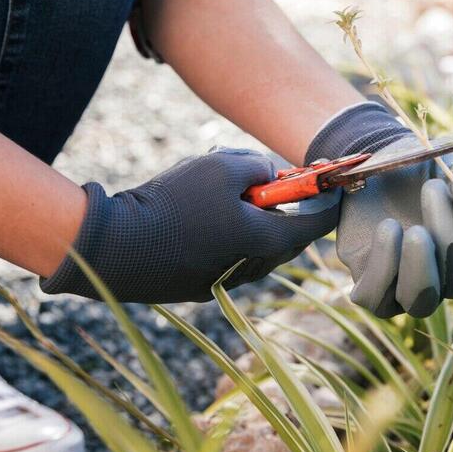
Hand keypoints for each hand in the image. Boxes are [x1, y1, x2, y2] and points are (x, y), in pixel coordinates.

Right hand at [41, 148, 339, 302]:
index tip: (336, 185)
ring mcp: (225, 281)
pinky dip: (227, 233)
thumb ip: (257, 165)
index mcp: (266, 241)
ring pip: (255, 245)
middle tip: (272, 182)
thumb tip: (268, 174)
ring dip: (251, 218)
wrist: (116, 248)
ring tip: (219, 189)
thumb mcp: (221, 165)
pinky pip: (227, 255)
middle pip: (285, 236)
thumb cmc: (173, 203)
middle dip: (283, 207)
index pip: (316, 225)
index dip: (329, 201)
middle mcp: (252, 268)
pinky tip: (196, 211)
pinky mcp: (199, 286)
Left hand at [306, 103, 452, 317]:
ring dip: (421, 266)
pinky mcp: (373, 289)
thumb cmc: (423, 172)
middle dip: (449, 235)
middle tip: (432, 188)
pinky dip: (384, 266)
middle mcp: (444, 278)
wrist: (375, 167)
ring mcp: (408, 288)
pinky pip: (378, 300)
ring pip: (421, 302)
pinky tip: (388, 227)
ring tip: (414, 229)